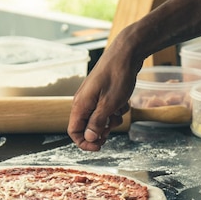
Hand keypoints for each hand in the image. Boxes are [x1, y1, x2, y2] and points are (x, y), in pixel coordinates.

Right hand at [68, 33, 142, 150]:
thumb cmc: (117, 75)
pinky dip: (116, 110)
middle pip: (87, 126)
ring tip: (119, 111)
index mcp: (80, 105)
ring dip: (111, 120)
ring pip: (99, 118)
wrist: (127, 53)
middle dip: (100, 131)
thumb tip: (89, 138)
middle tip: (111, 129)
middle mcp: (84, 101)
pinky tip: (123, 101)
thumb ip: (97, 123)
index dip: (85, 142)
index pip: (74, 131)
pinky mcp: (103, 93)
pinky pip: (107, 109)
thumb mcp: (109, 104)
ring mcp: (93, 96)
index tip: (99, 146)